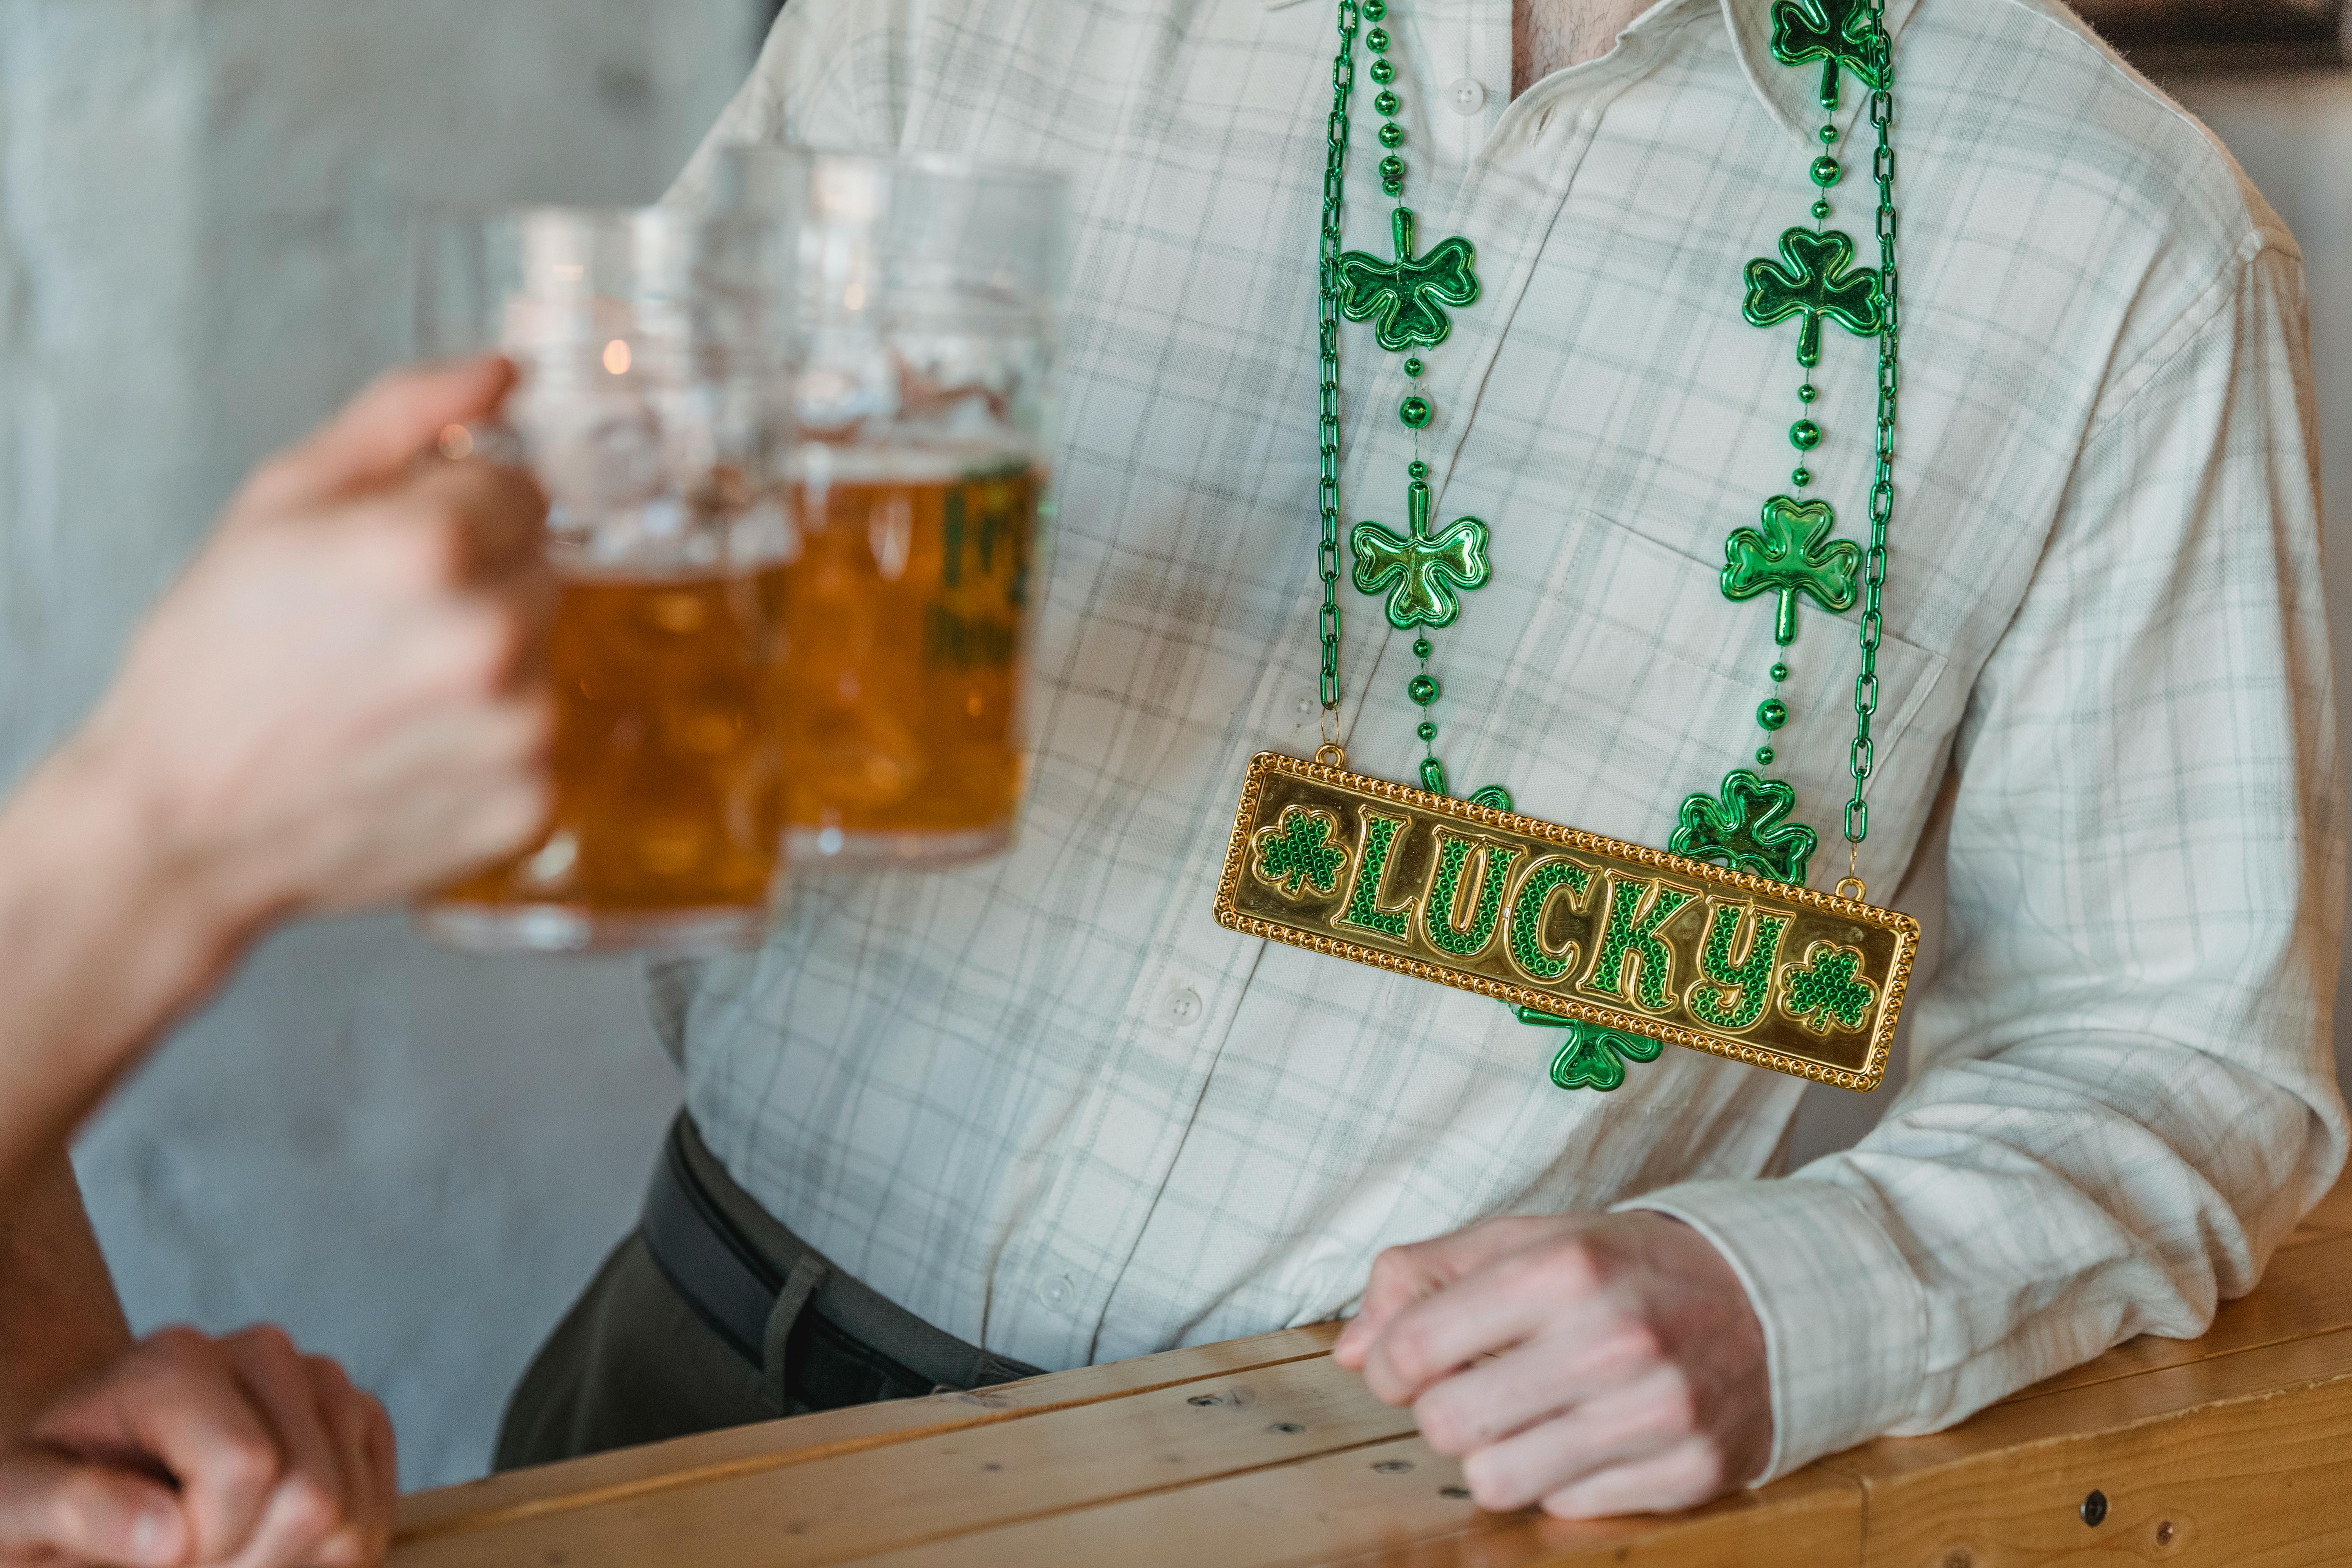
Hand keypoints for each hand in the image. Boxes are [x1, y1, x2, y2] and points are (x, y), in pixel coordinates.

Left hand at [0, 1326, 394, 1567]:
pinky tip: (268, 1548)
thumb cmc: (53, 1484)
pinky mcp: (356, 1415)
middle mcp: (261, 1351)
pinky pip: (379, 1506)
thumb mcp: (17, 1503)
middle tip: (192, 1564)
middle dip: (250, 1562)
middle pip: (313, 1497)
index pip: (248, 1469)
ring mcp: (319, 1379)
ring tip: (223, 1555)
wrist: (92, 1457)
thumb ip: (71, 1510)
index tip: (152, 1556)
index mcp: (174, 1361)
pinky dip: (331, 1553)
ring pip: (353, 1512)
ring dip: (289, 1564)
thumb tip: (168, 1538)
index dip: (205, 1545)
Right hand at [73, 356, 554, 936]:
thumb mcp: (283, 499)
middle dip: (476, 587)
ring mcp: (521, 732)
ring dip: (486, 669)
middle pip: (539, 572)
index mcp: (430, 548)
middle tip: (379, 633)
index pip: (522, 489)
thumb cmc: (215, 657)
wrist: (181, 820)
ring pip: (542, 659)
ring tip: (387, 699)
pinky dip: (487, 749)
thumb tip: (503, 370)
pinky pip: (537, 745)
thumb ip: (406, 416)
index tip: (395, 555)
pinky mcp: (531, 806)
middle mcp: (490, 639)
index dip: (459, 513)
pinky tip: (409, 756)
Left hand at [1331, 1211, 1769, 1518]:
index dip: (1388, 1364)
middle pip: (1446, 1425)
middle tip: (1476, 1386)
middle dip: (1443, 1411)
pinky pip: (1566, 1508)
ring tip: (1527, 1415)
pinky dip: (1563, 1479)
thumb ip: (1421, 1276)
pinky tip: (1590, 1434)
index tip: (1406, 1362)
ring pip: (1496, 1482)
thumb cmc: (1620, 1268)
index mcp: (1563, 1268)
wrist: (1763, 1301)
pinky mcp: (1689, 1471)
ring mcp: (1657, 1412)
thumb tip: (1350, 1350)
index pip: (1412, 1350)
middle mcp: (1613, 1339)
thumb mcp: (1521, 1240)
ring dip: (1496, 1454)